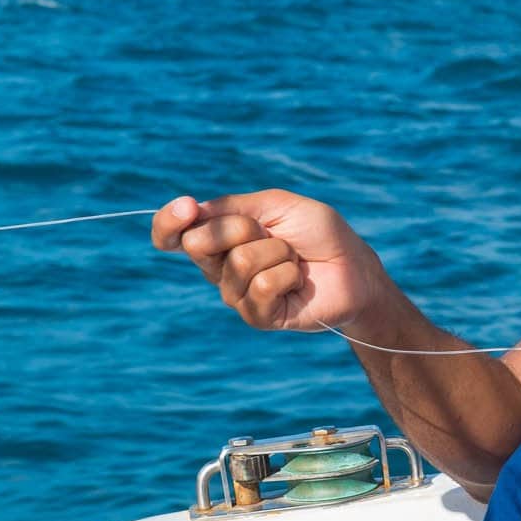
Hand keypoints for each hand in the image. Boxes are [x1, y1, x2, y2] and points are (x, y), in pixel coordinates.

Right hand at [150, 189, 386, 331]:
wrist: (353, 266)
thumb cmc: (318, 233)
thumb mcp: (275, 205)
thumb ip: (232, 207)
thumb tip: (192, 212)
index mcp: (218, 238)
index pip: (172, 236)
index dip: (168, 222)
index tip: (186, 208)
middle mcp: (219, 268)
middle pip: (199, 243)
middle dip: (241, 227)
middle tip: (272, 233)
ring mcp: (236, 294)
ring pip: (239, 262)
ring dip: (277, 252)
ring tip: (293, 259)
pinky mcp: (257, 316)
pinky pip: (262, 286)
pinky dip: (288, 275)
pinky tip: (297, 281)